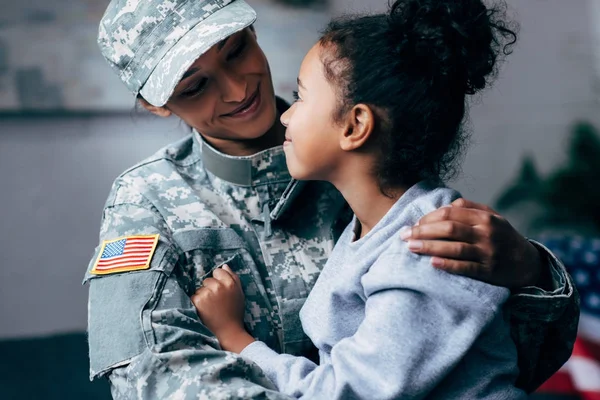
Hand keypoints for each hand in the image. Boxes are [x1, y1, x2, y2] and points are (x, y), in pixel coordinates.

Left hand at [191, 265, 253, 351]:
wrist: (228, 332)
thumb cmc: (235, 312)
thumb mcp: (239, 293)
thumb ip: (233, 277)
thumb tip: (224, 265)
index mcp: (230, 283)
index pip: (218, 271)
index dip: (218, 280)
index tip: (220, 291)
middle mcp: (219, 286)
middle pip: (207, 280)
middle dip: (210, 288)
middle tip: (216, 302)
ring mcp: (208, 294)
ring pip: (200, 289)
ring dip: (203, 296)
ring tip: (211, 308)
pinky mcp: (198, 301)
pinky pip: (194, 297)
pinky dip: (197, 303)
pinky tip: (204, 311)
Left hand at [399, 198, 541, 287]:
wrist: (528, 263)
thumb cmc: (503, 237)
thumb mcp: (492, 217)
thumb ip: (470, 208)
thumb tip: (445, 205)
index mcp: (484, 217)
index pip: (450, 213)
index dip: (428, 217)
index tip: (414, 223)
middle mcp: (486, 233)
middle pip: (448, 229)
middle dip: (423, 231)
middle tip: (404, 235)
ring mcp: (488, 253)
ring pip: (454, 248)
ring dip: (429, 247)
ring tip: (411, 247)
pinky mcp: (488, 271)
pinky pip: (465, 267)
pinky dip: (448, 264)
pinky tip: (432, 263)